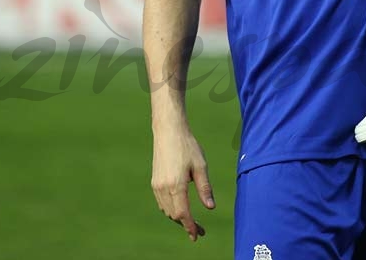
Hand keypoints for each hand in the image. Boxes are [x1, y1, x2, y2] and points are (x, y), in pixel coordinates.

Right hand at [151, 126, 215, 241]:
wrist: (168, 131)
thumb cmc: (187, 146)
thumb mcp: (200, 166)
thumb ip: (205, 188)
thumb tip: (210, 207)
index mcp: (176, 185)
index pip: (183, 214)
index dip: (190, 226)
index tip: (198, 235)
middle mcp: (163, 187)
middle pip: (174, 215)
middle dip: (186, 225)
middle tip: (200, 230)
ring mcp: (157, 185)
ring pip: (167, 210)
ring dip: (178, 218)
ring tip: (191, 221)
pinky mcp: (155, 181)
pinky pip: (162, 202)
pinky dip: (171, 209)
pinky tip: (180, 207)